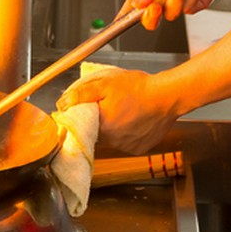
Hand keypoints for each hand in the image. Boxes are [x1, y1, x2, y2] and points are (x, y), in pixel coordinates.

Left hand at [56, 68, 176, 154]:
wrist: (168, 96)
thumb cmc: (140, 88)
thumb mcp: (106, 83)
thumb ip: (81, 93)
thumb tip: (62, 103)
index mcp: (102, 127)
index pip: (82, 127)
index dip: (83, 116)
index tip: (89, 108)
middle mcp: (114, 142)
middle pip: (97, 132)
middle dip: (100, 119)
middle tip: (110, 103)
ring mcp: (128, 147)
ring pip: (112, 137)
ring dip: (113, 126)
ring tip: (125, 109)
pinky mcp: (140, 148)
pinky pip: (127, 142)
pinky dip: (127, 132)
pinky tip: (134, 119)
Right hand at [118, 0, 229, 29]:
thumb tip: (137, 3)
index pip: (134, 4)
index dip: (125, 15)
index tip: (119, 21)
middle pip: (150, 19)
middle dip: (153, 14)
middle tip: (155, 5)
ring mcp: (178, 2)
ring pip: (172, 13)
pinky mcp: (194, 5)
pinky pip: (190, 8)